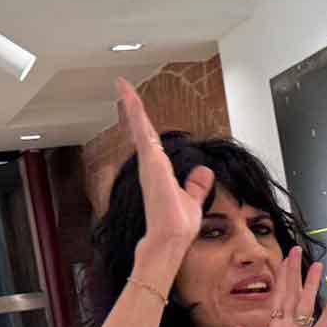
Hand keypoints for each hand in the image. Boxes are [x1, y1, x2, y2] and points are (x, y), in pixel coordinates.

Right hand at [116, 78, 214, 285]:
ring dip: (133, 105)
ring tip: (124, 85)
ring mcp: (149, 165)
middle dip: (133, 107)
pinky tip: (132, 101)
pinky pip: (143, 134)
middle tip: (122, 85)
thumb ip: (196, 186)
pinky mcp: (150, 165)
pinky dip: (137, 116)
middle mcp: (152, 166)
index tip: (136, 105)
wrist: (170, 242)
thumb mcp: (193, 201)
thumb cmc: (177, 227)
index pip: (152, 140)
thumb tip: (204, 172)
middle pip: (142, 129)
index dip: (144, 123)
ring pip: (140, 127)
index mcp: (160, 171)